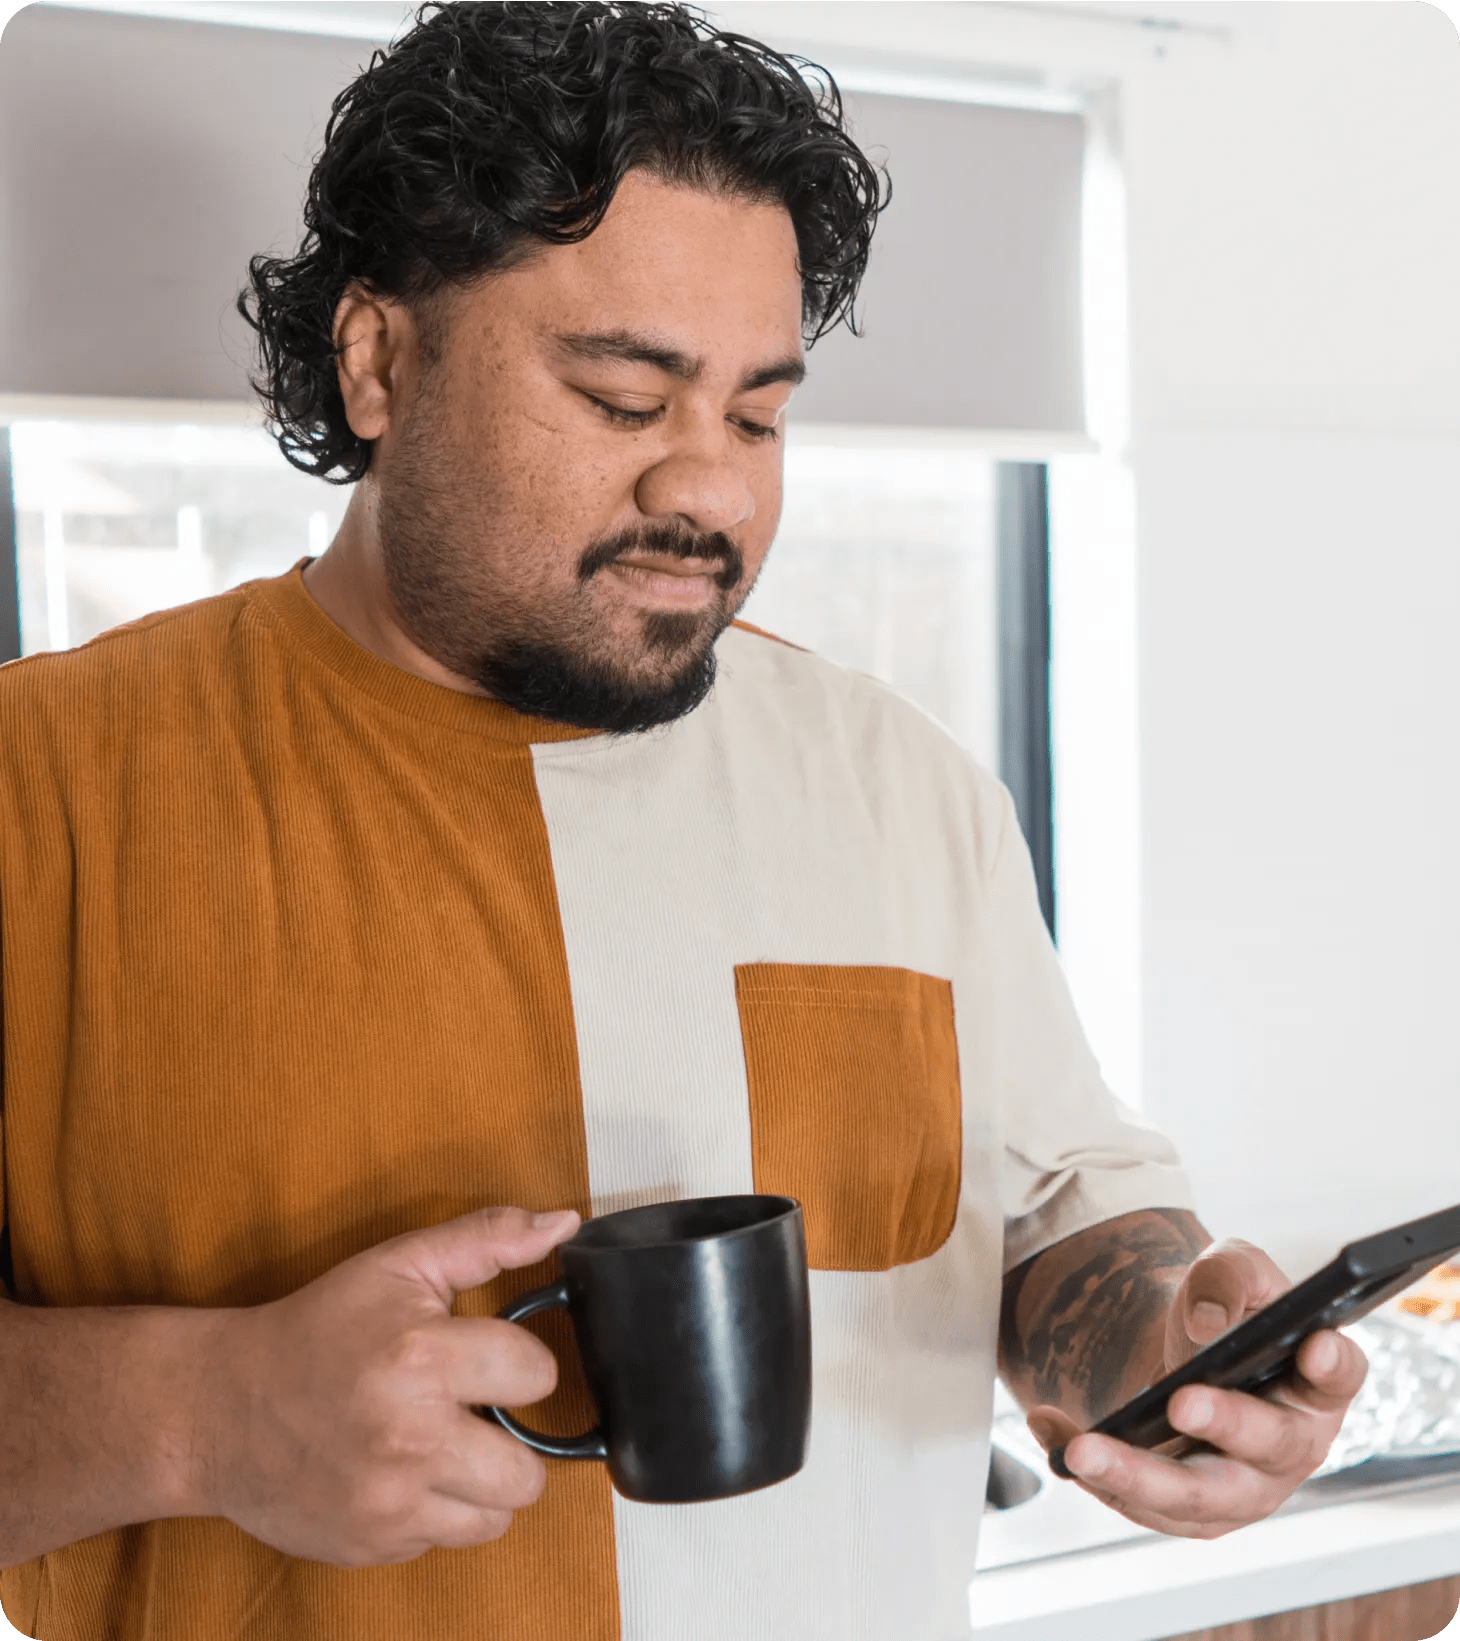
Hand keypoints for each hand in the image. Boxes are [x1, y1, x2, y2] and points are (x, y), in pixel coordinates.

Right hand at [192, 1205, 580, 1565]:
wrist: (220, 1409)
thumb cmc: (317, 1330)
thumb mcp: (399, 1264)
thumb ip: (487, 1239)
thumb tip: (563, 1224)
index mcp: (420, 1357)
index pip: (538, 1374)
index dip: (522, 1363)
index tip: (492, 1359)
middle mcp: (410, 1437)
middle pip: (528, 1472)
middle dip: (512, 1440)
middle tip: (473, 1413)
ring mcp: (390, 1502)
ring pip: (497, 1516)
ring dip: (481, 1484)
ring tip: (443, 1447)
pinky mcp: (372, 1545)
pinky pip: (445, 1541)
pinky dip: (436, 1512)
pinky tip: (403, 1475)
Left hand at [1026, 1238, 1367, 1537]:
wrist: (1186, 1357)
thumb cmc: (1226, 1316)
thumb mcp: (1229, 1271)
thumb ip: (1227, 1276)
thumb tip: (1206, 1323)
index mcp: (1316, 1383)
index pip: (1340, 1375)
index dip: (1332, 1364)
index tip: (1314, 1346)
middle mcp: (1291, 1445)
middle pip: (1268, 1447)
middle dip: (1225, 1424)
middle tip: (1181, 1402)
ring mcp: (1243, 1489)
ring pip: (1196, 1497)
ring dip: (1135, 1474)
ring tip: (1082, 1447)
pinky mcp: (1191, 1512)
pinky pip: (1140, 1502)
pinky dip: (1091, 1470)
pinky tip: (1051, 1430)